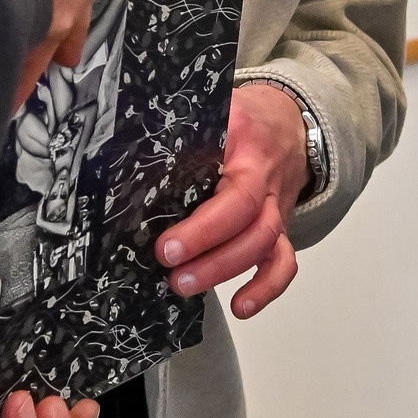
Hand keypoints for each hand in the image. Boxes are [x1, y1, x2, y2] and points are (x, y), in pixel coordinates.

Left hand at [155, 82, 305, 318]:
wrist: (287, 121)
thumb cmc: (243, 118)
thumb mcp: (217, 110)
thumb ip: (184, 128)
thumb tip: (131, 151)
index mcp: (248, 150)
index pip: (236, 195)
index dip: (204, 228)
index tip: (168, 246)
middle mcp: (267, 183)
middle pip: (251, 226)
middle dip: (210, 255)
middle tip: (170, 269)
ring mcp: (276, 209)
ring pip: (265, 245)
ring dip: (226, 272)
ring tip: (185, 286)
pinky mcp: (280, 229)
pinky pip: (283, 263)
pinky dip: (266, 288)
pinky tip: (240, 307)